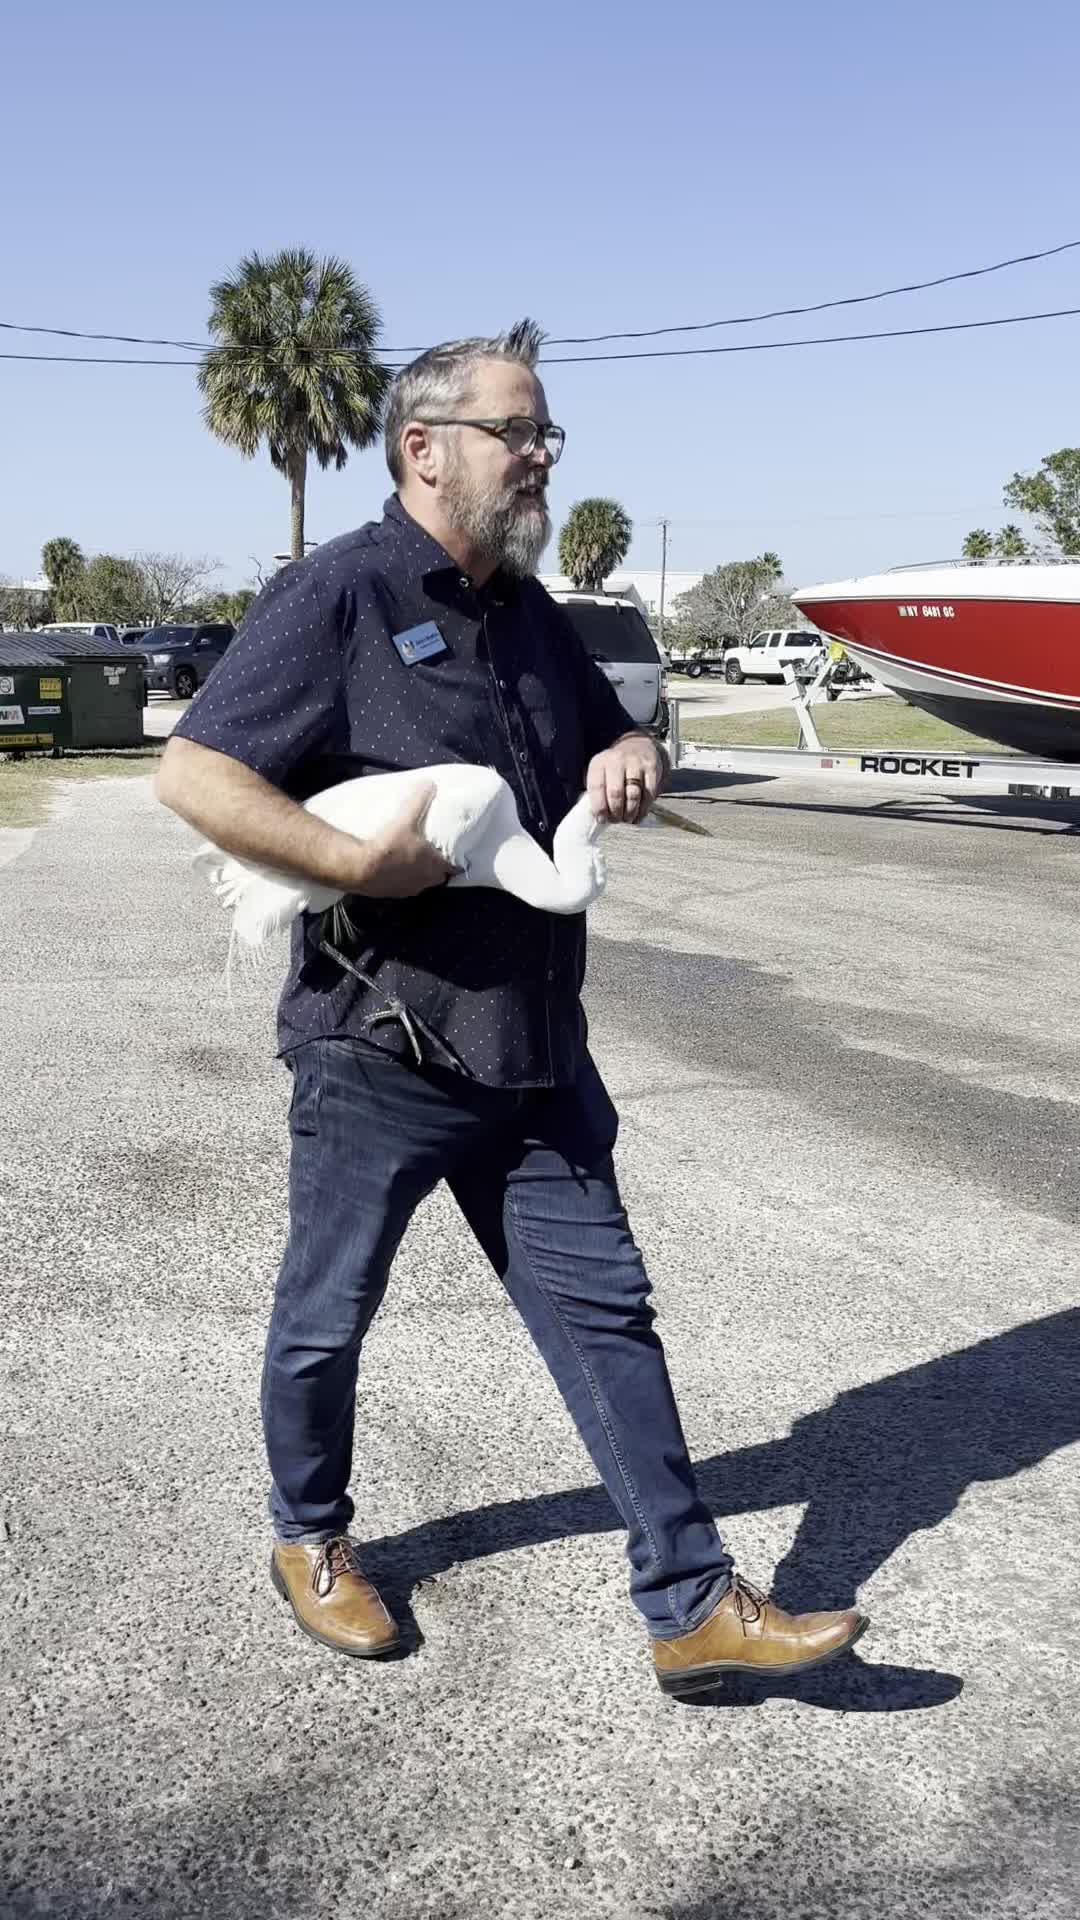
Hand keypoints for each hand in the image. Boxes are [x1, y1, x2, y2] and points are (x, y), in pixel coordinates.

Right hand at [352, 784, 459, 898]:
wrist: (361, 869)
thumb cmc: (390, 845)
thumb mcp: (406, 819)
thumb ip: (419, 800)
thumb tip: (430, 783)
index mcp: (435, 866)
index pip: (455, 868)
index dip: (456, 862)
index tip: (456, 855)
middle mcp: (425, 881)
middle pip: (439, 877)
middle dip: (438, 868)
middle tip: (434, 855)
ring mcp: (409, 890)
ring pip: (421, 883)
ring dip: (419, 874)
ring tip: (414, 861)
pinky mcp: (393, 894)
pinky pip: (403, 887)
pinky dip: (402, 880)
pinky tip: (394, 869)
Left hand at [586, 735, 665, 824]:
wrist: (638, 746)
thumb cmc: (615, 767)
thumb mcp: (601, 772)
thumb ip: (596, 792)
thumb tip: (596, 815)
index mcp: (599, 763)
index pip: (597, 787)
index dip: (599, 807)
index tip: (602, 819)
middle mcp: (616, 760)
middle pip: (615, 793)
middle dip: (616, 812)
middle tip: (616, 820)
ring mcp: (635, 763)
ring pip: (633, 795)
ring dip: (630, 812)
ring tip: (627, 818)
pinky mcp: (651, 768)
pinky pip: (648, 794)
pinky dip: (644, 808)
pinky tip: (639, 814)